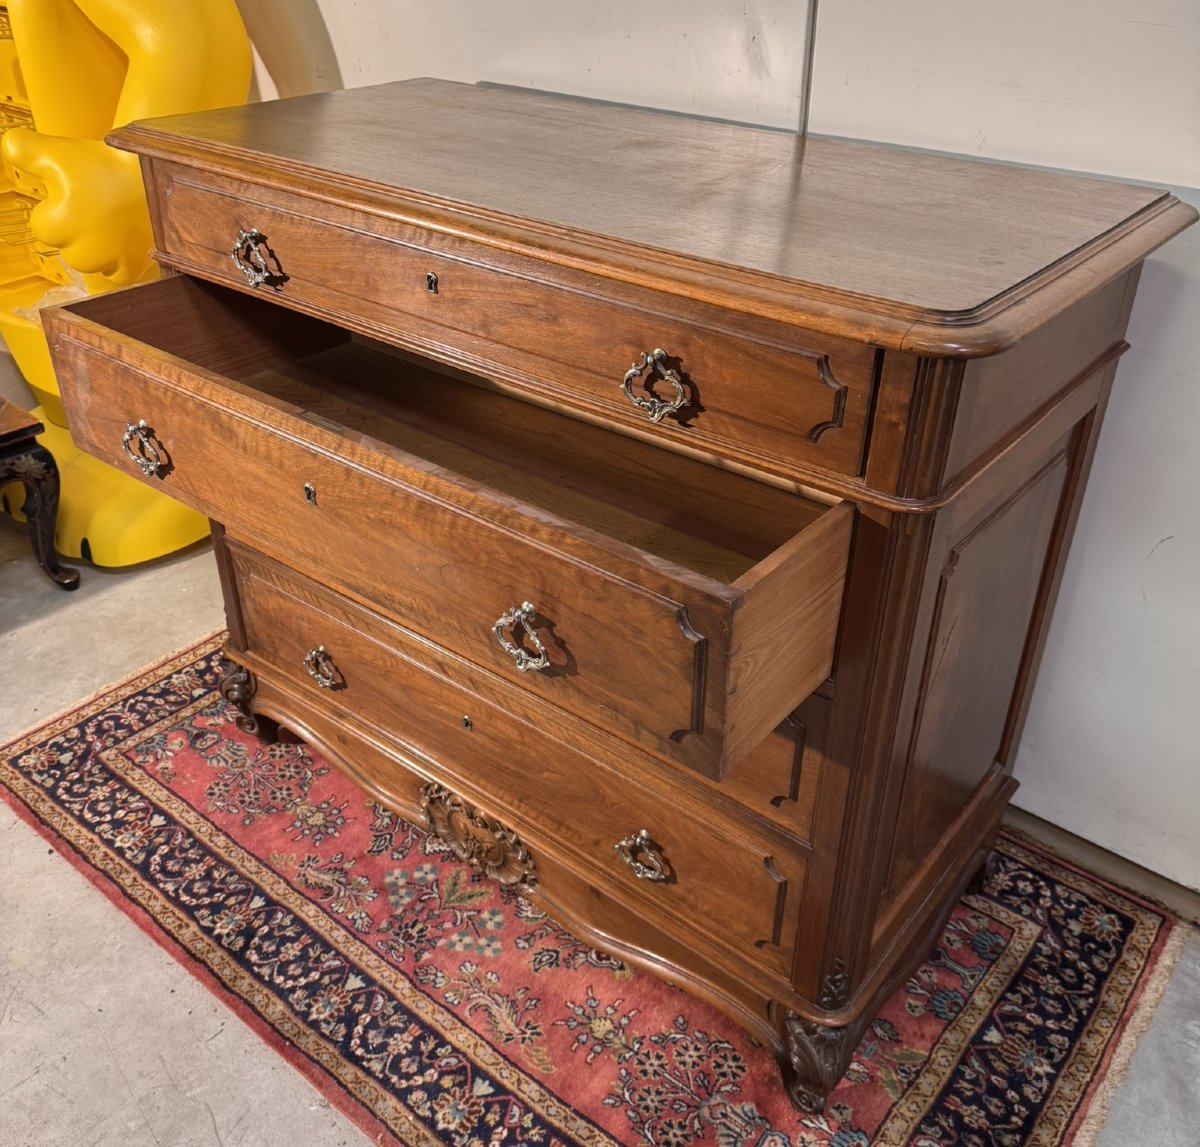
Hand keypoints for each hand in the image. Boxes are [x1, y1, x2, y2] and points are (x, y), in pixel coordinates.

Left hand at [1, 128, 155, 285]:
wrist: (154, 173)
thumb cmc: (105, 165)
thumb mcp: (56, 151)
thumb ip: (22, 149)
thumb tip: (9, 148)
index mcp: (59, 226)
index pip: (43, 228)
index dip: (52, 210)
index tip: (67, 196)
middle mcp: (84, 251)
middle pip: (68, 250)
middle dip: (74, 233)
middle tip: (90, 207)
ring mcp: (111, 261)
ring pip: (92, 264)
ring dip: (95, 250)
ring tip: (107, 224)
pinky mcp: (136, 264)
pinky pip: (120, 276)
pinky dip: (117, 265)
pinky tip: (118, 248)